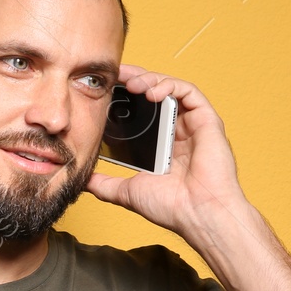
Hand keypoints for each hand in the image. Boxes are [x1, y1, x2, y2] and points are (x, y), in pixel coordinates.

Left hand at [84, 66, 247, 234]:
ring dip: (149, 80)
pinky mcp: (207, 121)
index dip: (125, 96)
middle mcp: (177, 132)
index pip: (142, 112)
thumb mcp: (126, 191)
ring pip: (171, 88)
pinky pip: (189, 92)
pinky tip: (152, 92)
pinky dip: (170, 86)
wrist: (197, 215)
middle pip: (155, 94)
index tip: (105, 89)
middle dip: (134, 80)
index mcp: (161, 145)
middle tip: (115, 75)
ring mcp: (193, 125)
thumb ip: (104, 183)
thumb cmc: (171, 207)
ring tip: (131, 83)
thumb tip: (83, 180)